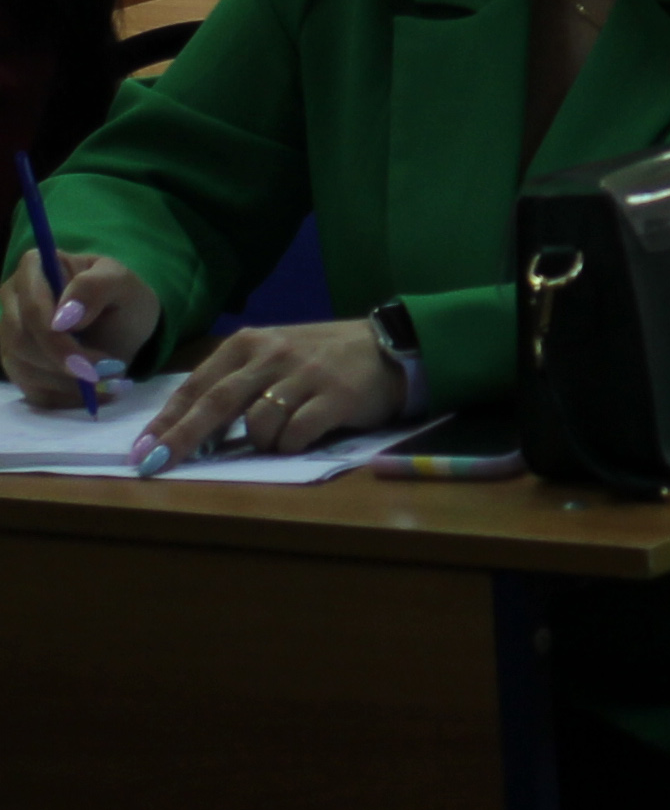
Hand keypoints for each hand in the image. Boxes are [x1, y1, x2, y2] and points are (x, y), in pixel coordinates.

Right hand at [0, 247, 156, 409]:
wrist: (125, 323)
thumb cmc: (122, 296)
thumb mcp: (124, 283)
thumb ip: (96, 287)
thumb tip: (63, 318)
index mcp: (34, 267)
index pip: (33, 307)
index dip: (56, 337)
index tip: (88, 360)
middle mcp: (12, 299)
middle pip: (21, 341)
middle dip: (65, 363)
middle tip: (108, 372)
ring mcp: (9, 333)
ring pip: (22, 368)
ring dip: (68, 382)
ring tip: (109, 380)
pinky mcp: (16, 363)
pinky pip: (29, 389)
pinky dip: (63, 397)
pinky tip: (93, 393)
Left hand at [130, 316, 402, 472]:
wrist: (389, 346)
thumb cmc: (320, 358)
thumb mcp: (272, 358)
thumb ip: (234, 384)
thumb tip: (184, 430)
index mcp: (250, 343)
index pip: (197, 386)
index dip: (166, 421)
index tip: (141, 451)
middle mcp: (274, 354)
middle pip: (216, 403)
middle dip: (181, 439)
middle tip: (155, 466)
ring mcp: (306, 374)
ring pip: (257, 425)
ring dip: (259, 443)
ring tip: (281, 435)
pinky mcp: (336, 396)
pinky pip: (295, 435)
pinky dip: (291, 445)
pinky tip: (305, 435)